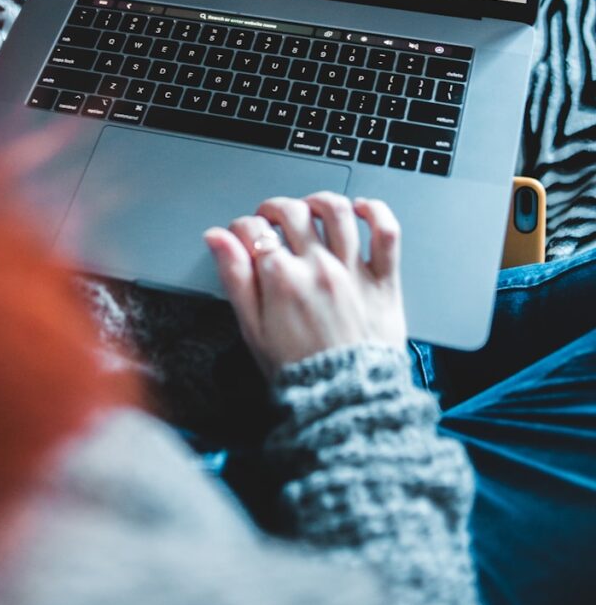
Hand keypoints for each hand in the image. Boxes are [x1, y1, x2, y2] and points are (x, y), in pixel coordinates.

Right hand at [204, 193, 406, 378]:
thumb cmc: (298, 373)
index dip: (241, 227)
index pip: (253, 229)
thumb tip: (217, 239)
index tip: (241, 235)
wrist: (346, 402)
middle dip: (273, 208)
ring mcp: (353, 270)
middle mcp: (318, 267)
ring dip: (318, 201)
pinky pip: (386, 232)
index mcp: (282, 279)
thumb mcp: (252, 329)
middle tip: (269, 219)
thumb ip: (234, 278)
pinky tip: (361, 209)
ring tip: (309, 209)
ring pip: (338, 211)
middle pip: (292, 211)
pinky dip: (375, 211)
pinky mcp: (383, 280)